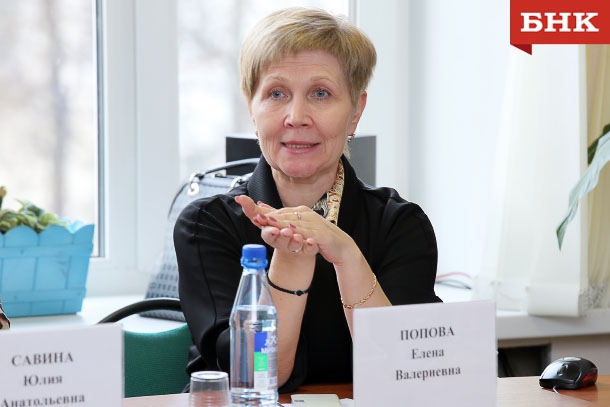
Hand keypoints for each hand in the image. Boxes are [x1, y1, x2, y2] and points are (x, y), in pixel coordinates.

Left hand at [237, 195, 352, 264]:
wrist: (341, 246)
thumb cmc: (318, 236)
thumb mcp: (298, 227)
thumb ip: (281, 218)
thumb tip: (260, 206)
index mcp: (300, 211)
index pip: (279, 211)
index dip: (263, 211)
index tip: (247, 208)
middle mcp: (307, 214)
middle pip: (285, 215)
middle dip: (270, 216)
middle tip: (255, 216)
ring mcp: (315, 223)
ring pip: (295, 223)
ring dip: (282, 223)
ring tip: (269, 223)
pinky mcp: (322, 234)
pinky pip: (309, 233)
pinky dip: (300, 233)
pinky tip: (292, 233)